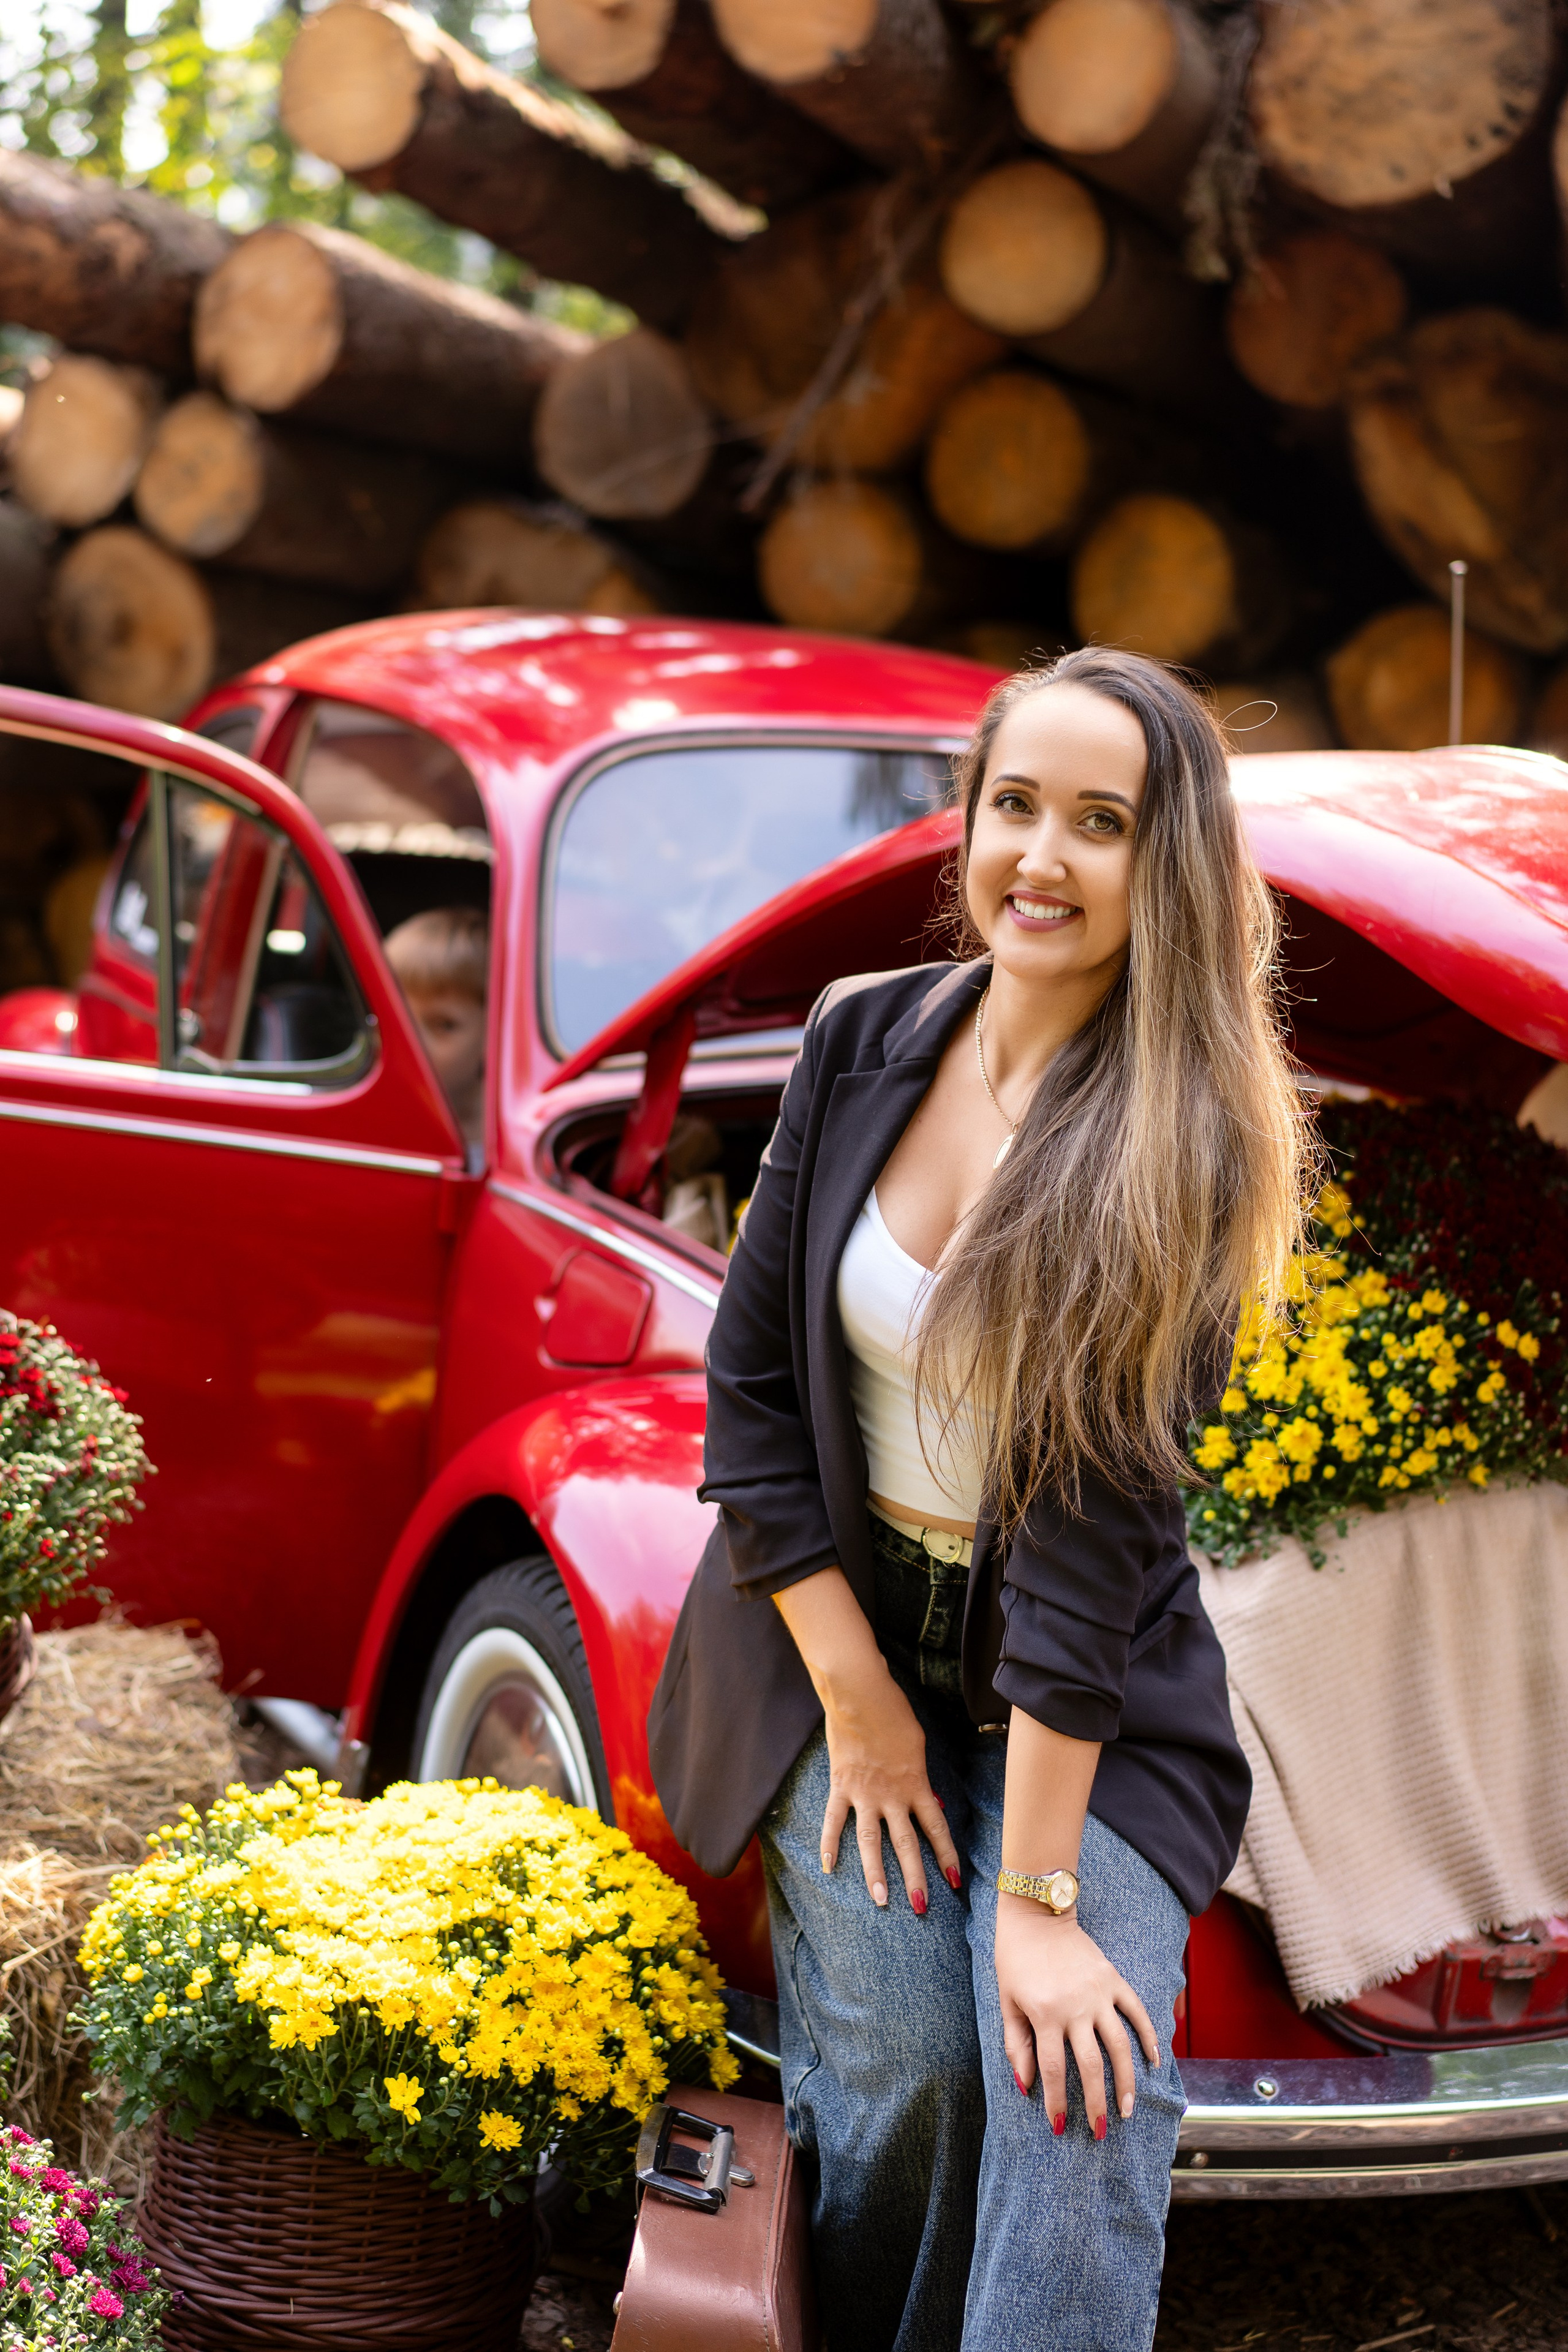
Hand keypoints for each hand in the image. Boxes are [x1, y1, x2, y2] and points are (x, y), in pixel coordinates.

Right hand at [818, 1654, 961, 1913]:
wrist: (860, 1695)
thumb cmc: (893, 1713)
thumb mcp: (917, 1744)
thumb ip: (919, 1776)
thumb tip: (927, 1801)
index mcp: (916, 1784)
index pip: (936, 1828)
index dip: (946, 1856)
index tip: (954, 1881)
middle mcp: (892, 1795)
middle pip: (906, 1844)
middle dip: (914, 1878)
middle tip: (920, 1907)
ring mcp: (864, 1793)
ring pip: (870, 1842)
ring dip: (875, 1873)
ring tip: (880, 1901)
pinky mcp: (840, 1785)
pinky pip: (833, 1820)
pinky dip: (829, 1844)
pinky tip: (828, 1867)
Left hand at [995, 1895, 1159, 2135]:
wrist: (1037, 1914)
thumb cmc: (1015, 1960)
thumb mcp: (1007, 2002)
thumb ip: (1017, 2044)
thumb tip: (1026, 2086)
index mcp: (1045, 2014)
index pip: (1054, 2070)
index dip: (1057, 2102)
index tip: (1060, 2126)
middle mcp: (1075, 2007)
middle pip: (1091, 2066)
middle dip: (1096, 2103)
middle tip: (1101, 2130)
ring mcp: (1098, 1993)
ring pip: (1119, 2046)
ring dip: (1127, 2081)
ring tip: (1128, 2108)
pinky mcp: (1112, 1979)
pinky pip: (1136, 2012)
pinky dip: (1149, 2036)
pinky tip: (1154, 2062)